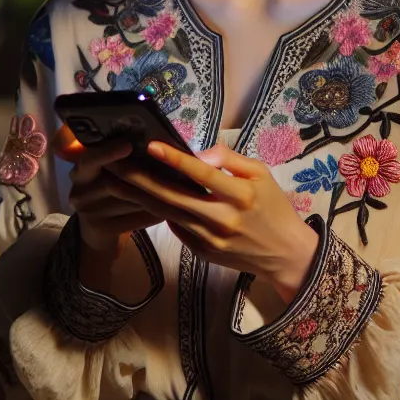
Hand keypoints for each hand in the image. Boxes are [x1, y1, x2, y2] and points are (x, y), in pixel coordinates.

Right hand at [53, 125, 165, 254]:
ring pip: (127, 201)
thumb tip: (148, 143)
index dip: (108, 152)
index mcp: (80, 171)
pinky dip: (154, 213)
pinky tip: (171, 209)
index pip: (90, 159)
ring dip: (153, 194)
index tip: (128, 145)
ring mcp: (88, 213)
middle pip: (112, 182)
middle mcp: (79, 192)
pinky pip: (134, 219)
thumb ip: (115, 160)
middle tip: (167, 166)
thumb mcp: (102, 173)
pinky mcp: (101, 229)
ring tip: (176, 186)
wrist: (97, 231)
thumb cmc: (106, 193)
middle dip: (141, 175)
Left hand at [105, 141, 319, 303]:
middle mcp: (222, 219)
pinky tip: (138, 198)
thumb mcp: (261, 173)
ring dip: (139, 196)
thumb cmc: (273, 207)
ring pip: (167, 214)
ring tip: (115, 180)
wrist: (284, 254)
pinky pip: (175, 228)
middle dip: (140, 179)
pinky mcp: (202, 253)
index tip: (151, 145)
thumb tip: (197, 154)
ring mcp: (210, 239)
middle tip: (114, 164)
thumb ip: (229, 159)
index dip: (175, 160)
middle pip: (173, 197)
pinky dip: (158, 212)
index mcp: (240, 196)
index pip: (202, 174)